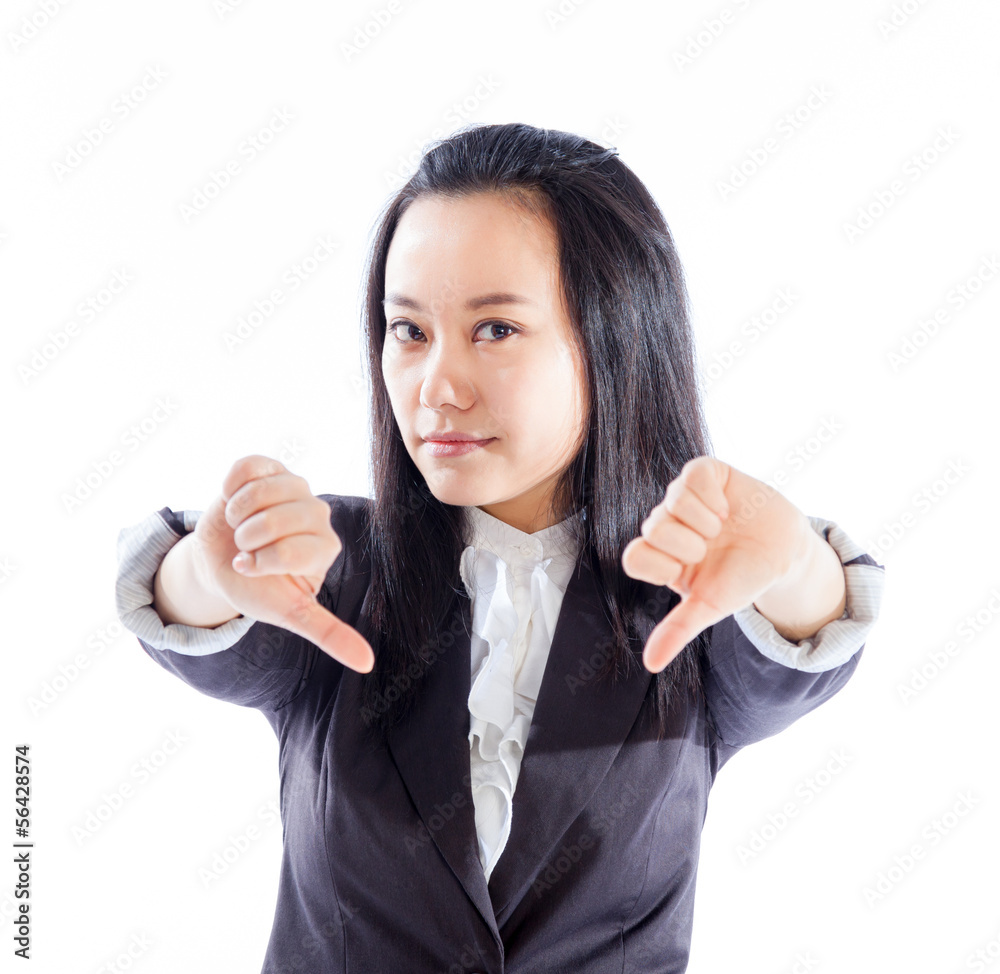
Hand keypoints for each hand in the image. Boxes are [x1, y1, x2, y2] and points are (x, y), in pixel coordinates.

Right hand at [191, 454, 374, 673]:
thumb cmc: (257, 588)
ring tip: (239, 525)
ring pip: (260, 493)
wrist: (220, 560)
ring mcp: (294, 485)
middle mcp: (318, 513)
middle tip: (245, 547)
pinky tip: (233, 500)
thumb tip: (367, 664)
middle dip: (248, 539)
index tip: (252, 569)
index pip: (291, 550)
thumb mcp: (292, 614)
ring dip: (236, 514)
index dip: (261, 562)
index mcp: (326, 547)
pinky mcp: (269, 466)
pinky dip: (230, 487)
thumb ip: (329, 633)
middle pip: (276, 519)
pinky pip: (246, 468)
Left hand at [621, 456, 810, 672]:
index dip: (661, 564)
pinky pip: (693, 475)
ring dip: (704, 522)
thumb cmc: (742, 579)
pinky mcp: (706, 474)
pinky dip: (711, 496)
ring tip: (721, 530)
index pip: (634, 556)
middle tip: (711, 549)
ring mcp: (684, 497)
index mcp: (661, 557)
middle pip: (654, 528)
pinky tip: (727, 508)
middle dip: (689, 545)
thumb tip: (651, 664)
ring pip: (672, 501)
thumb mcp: (711, 607)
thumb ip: (678, 629)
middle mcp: (667, 524)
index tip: (688, 570)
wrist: (784, 553)